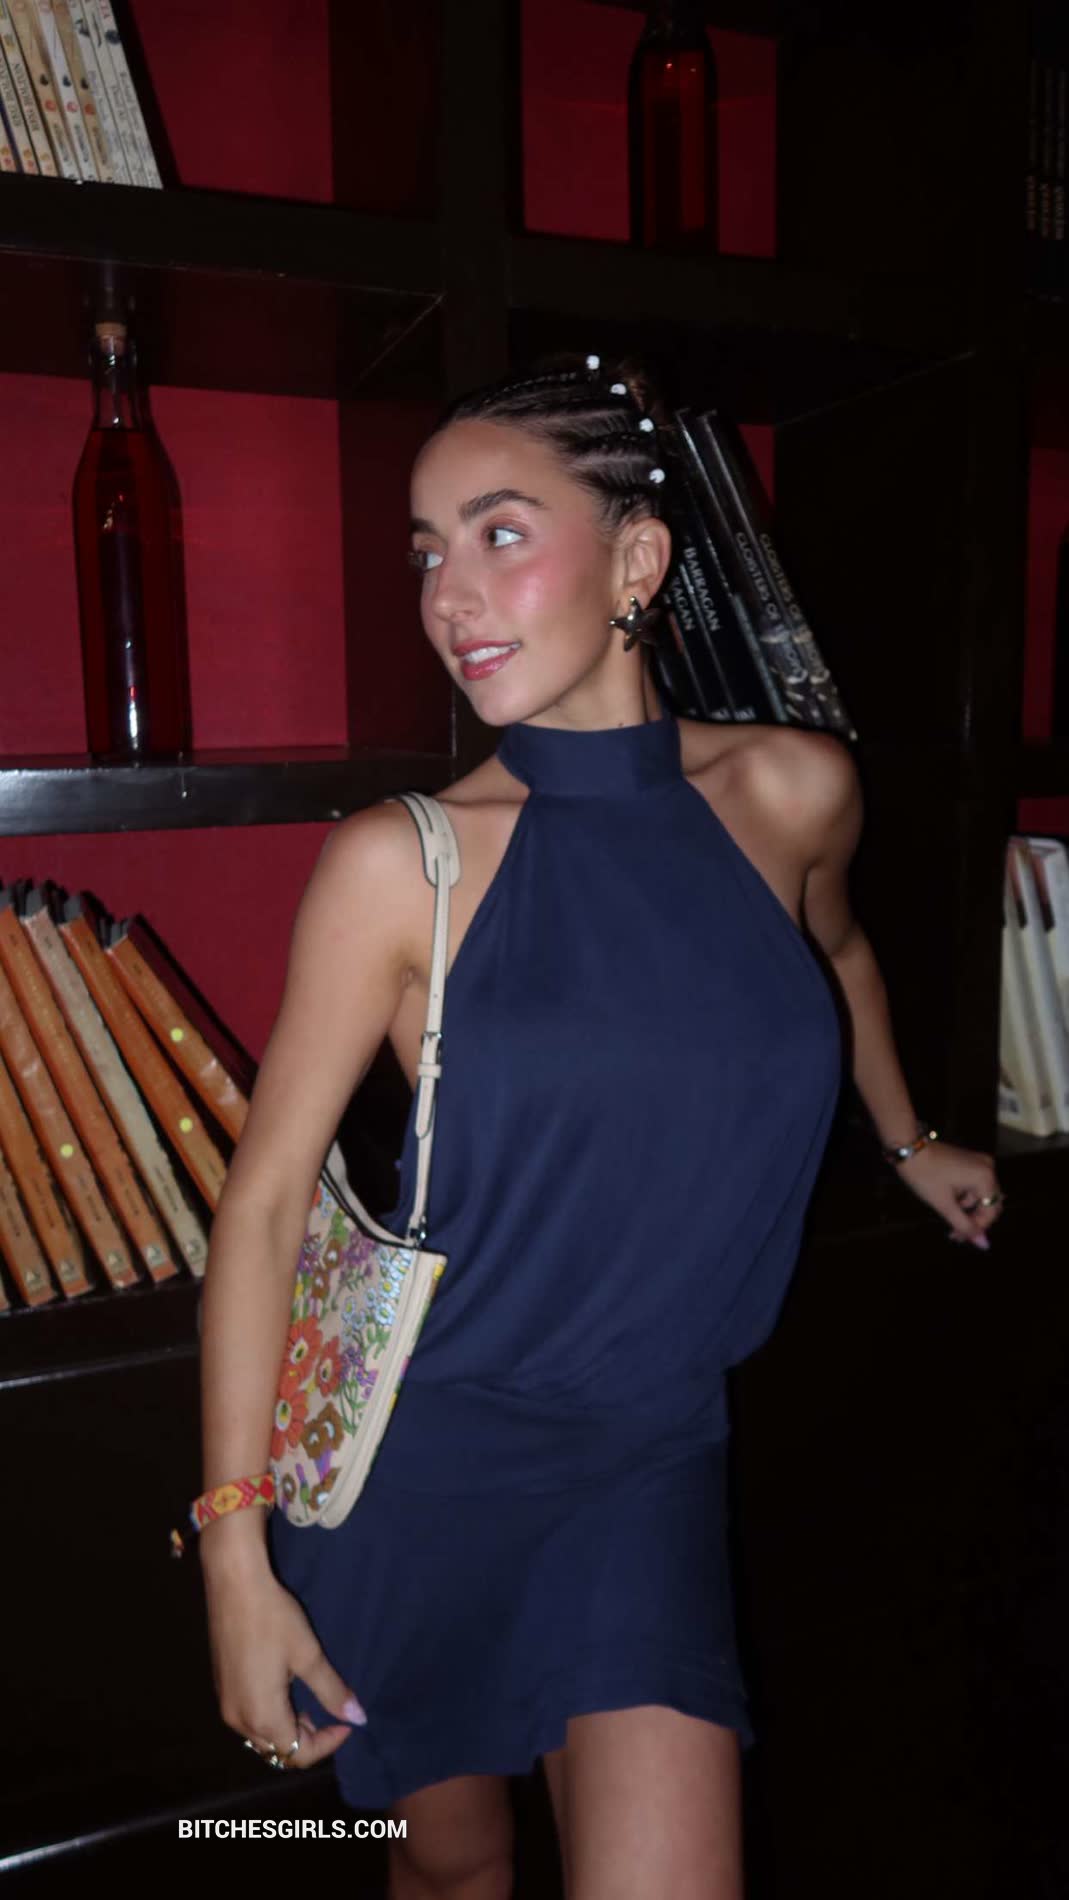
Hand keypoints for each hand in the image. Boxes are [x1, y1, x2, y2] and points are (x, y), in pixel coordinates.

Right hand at [203, 1548, 365, 1770]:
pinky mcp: (221, 1688)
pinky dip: (270, 1716)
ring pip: (260, 1736)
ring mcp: (226, 1704)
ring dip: (287, 1728)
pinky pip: (248, 1719)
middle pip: (277, 1749)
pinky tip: (283, 1689)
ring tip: (308, 1701)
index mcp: (262, 1716)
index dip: (327, 1744)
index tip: (346, 1722)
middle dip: (307, 1738)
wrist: (233, 1584)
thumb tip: (358, 1718)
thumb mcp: (309, 1655)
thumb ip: (332, 1691)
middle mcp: (239, 1720)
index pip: (298, 1753)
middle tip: (328, 1711)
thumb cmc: (274, 1619)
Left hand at [887, 1138, 1004, 1249]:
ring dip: (967, 1209)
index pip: (991, 1213)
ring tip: (948, 1214)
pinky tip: (950, 1200)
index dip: (976, 1228)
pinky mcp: (972, 1162)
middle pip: (990, 1204)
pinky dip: (965, 1197)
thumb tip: (984, 1245)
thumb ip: (965, 1226)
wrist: (909, 1149)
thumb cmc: (925, 1176)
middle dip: (973, 1220)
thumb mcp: (944, 1205)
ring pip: (982, 1196)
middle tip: (955, 1232)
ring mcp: (981, 1163)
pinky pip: (976, 1186)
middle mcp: (989, 1168)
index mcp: (985, 1178)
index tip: (958, 1237)